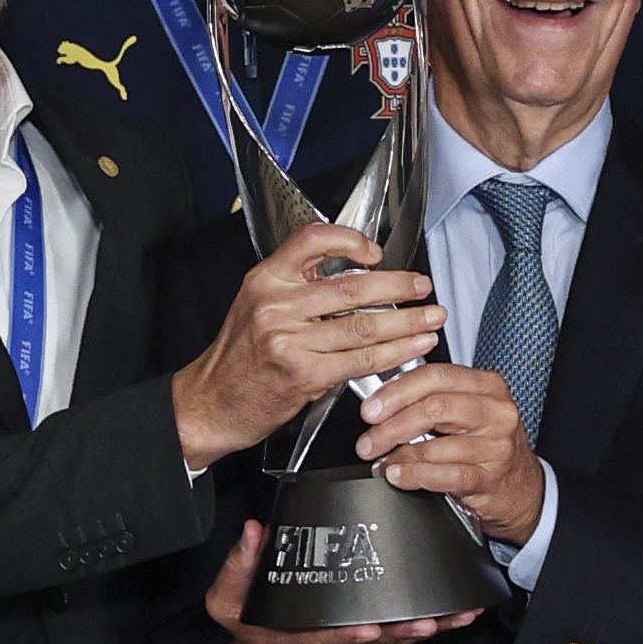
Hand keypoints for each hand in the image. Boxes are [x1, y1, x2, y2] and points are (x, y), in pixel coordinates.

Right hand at [173, 225, 440, 475]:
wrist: (211, 402)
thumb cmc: (239, 357)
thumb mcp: (256, 305)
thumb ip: (297, 289)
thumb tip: (356, 279)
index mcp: (266, 279)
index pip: (312, 240)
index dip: (350, 240)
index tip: (375, 252)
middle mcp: (277, 305)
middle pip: (351, 286)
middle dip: (398, 286)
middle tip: (423, 286)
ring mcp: (290, 340)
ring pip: (363, 326)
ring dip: (406, 323)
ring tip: (431, 318)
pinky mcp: (304, 373)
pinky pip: (360, 360)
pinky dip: (394, 354)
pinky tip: (413, 348)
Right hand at [206, 515, 476, 643]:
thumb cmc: (252, 627)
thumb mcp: (228, 604)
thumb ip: (238, 570)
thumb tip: (254, 531)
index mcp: (297, 638)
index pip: (324, 638)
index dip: (346, 636)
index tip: (367, 627)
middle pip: (373, 641)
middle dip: (402, 632)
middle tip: (429, 621)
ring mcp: (355, 641)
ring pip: (395, 638)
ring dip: (428, 627)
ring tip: (457, 615)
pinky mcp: (371, 635)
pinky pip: (403, 631)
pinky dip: (434, 623)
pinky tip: (459, 613)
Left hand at [356, 356, 544, 546]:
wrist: (522, 488)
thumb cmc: (488, 444)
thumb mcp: (468, 412)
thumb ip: (432, 400)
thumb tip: (381, 402)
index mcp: (487, 385)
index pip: (435, 377)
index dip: (396, 392)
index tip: (370, 409)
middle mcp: (496, 411)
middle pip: (434, 407)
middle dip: (392, 425)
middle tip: (368, 440)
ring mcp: (496, 445)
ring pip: (437, 444)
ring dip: (399, 454)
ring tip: (381, 461)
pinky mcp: (491, 477)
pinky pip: (446, 475)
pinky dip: (416, 475)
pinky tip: (399, 475)